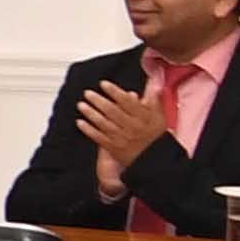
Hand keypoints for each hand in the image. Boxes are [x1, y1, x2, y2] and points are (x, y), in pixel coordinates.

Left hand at [72, 77, 166, 192]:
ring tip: (81, 105)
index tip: (104, 84)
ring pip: (105, 124)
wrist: (154, 158)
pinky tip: (80, 123)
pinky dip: (89, 130)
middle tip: (88, 93)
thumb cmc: (155, 134)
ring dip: (91, 114)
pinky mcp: (114, 148)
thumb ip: (154, 98)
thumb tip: (153, 82)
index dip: (115, 92)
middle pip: (113, 112)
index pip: (127, 102)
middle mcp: (131, 126)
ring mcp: (122, 138)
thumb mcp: (159, 115)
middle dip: (99, 101)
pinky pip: (100, 138)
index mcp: (142, 117)